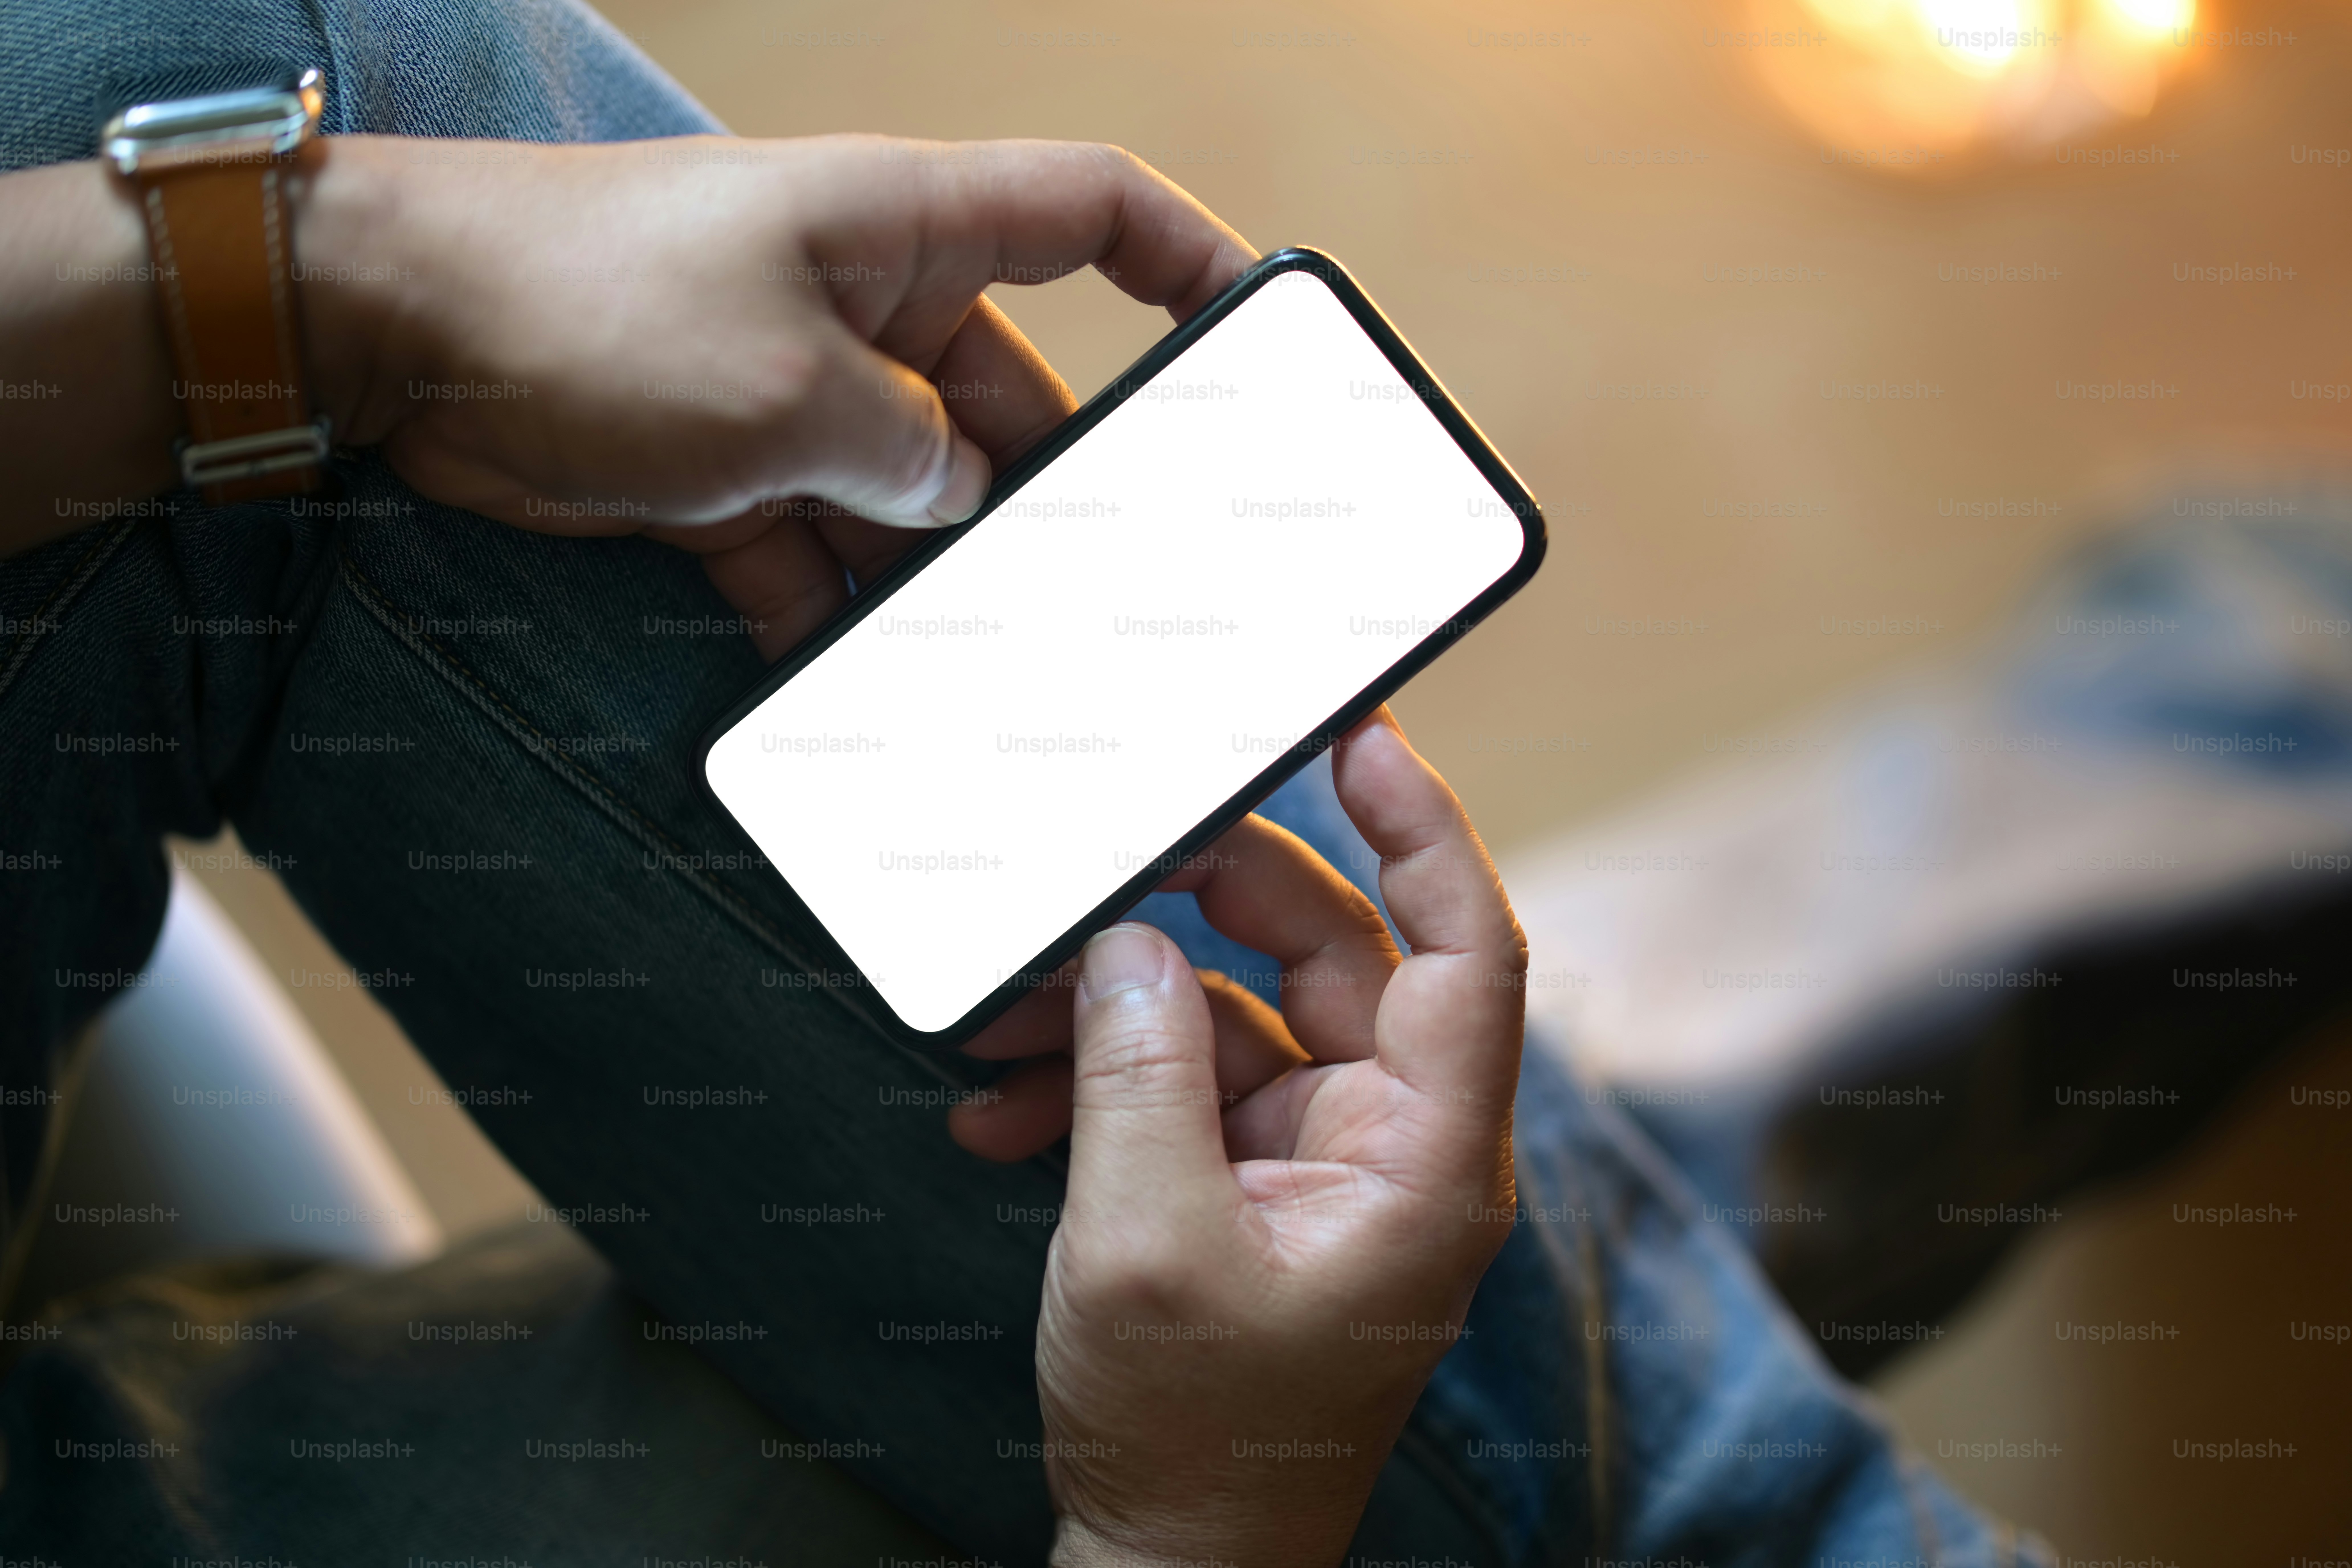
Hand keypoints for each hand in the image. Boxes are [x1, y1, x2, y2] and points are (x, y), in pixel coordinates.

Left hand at [3, 135, 1254, 627]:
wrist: (392, 327)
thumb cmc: (590, 301)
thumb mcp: (788, 387)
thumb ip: (907, 455)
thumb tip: (963, 504)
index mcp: (909, 230)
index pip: (1092, 212)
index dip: (1184, 261)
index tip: (1250, 327)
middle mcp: (870, 306)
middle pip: (1011, 405)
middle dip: (1049, 501)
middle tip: (1114, 594)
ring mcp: (802, 392)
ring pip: (915, 498)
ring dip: (939, 582)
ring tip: (999, 668)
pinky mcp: (732, 471)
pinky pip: (819, 554)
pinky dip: (836, 620)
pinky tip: (872, 690)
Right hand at [960, 711, 1526, 1567]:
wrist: (1173, 1554)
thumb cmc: (1192, 1436)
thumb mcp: (1144, 1245)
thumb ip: (1138, 1077)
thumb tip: (1127, 945)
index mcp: (1427, 1160)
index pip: (1466, 951)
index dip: (1425, 831)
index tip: (1364, 735)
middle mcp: (1395, 1143)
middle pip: (1329, 957)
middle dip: (1204, 905)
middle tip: (1106, 865)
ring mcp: (1325, 1158)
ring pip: (1237, 1013)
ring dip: (1117, 1009)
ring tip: (1004, 1029)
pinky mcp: (1261, 1178)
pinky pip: (1190, 1082)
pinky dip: (1102, 1080)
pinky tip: (1004, 1107)